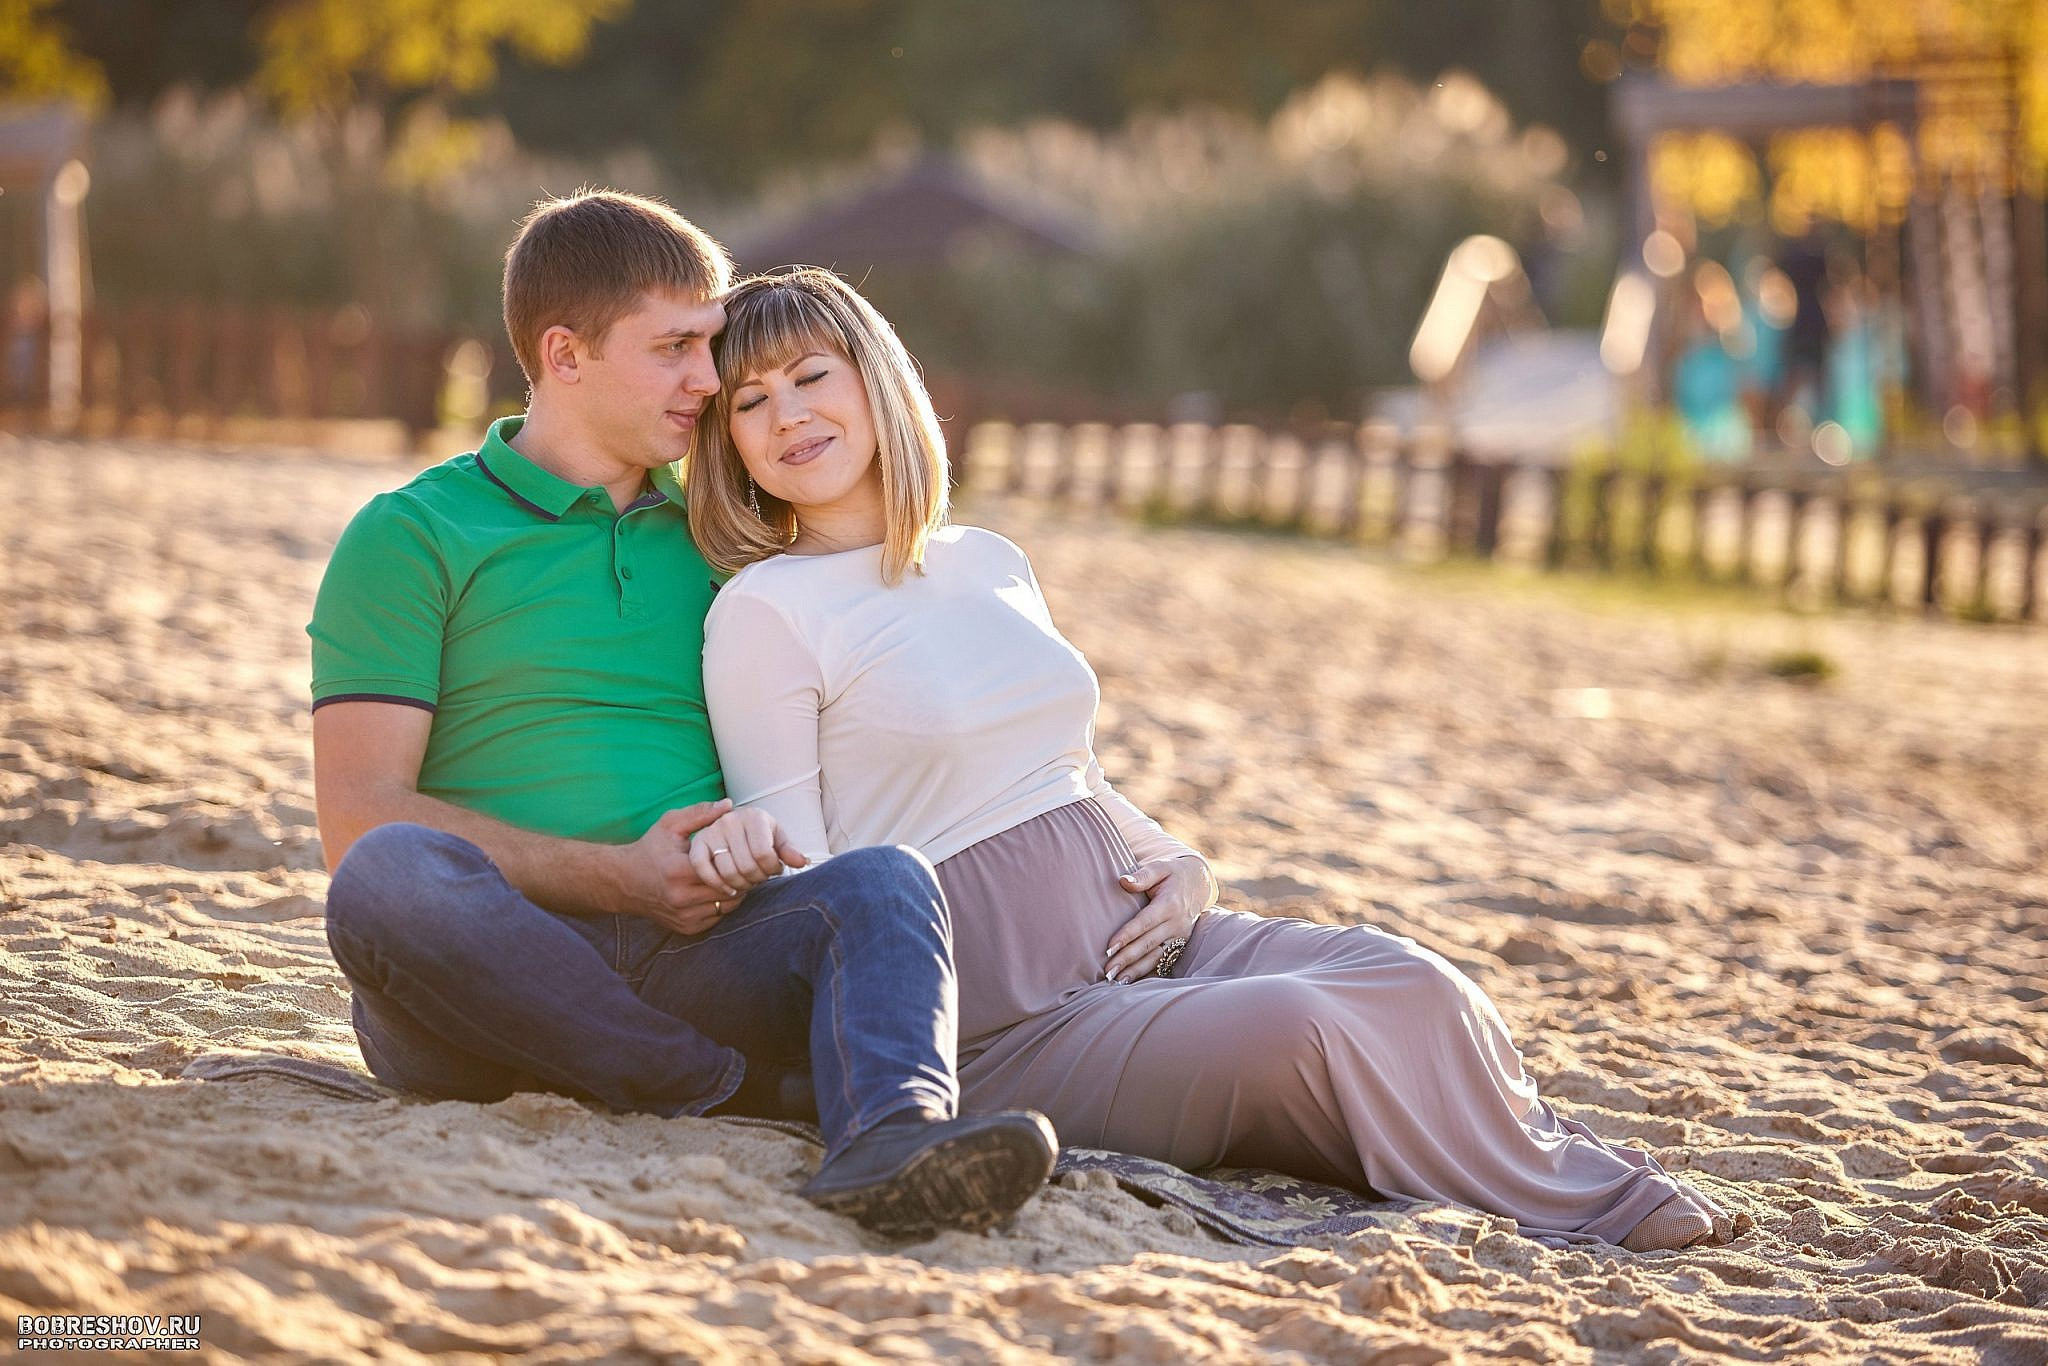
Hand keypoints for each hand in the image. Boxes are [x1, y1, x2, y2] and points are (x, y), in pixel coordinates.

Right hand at [610, 800, 799, 934]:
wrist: (624, 882)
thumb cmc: (650, 849)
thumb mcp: (671, 825)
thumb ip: (700, 813)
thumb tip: (729, 805)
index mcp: (679, 871)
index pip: (725, 868)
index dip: (738, 858)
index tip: (742, 850)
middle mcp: (682, 897)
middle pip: (731, 889)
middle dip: (740, 876)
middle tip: (744, 863)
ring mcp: (684, 916)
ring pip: (728, 905)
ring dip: (734, 891)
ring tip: (731, 875)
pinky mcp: (686, 928)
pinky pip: (718, 917)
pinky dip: (722, 904)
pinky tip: (717, 889)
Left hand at [1103, 854, 1213, 983]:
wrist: (1199, 883)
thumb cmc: (1172, 874)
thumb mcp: (1160, 867)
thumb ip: (1143, 875)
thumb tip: (1123, 881)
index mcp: (1169, 904)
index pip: (1144, 923)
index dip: (1127, 936)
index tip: (1109, 948)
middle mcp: (1176, 923)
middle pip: (1148, 944)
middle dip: (1127, 959)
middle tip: (1108, 972)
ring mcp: (1180, 936)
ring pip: (1156, 957)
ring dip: (1136, 971)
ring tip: (1117, 982)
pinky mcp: (1180, 945)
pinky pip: (1164, 962)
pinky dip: (1148, 973)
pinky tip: (1133, 982)